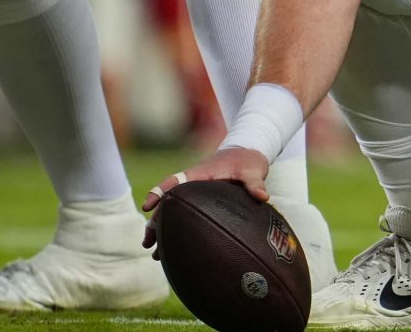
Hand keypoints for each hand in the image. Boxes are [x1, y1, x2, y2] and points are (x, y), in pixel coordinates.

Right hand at [141, 147, 270, 250]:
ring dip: (161, 231)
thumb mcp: (252, 170)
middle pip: (167, 204)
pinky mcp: (199, 203)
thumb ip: (255, 182)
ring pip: (172, 214)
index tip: (147, 206)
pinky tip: (174, 251)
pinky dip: (176, 232)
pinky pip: (183, 217)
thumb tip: (262, 196)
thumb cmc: (247, 162)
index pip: (173, 182)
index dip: (158, 193)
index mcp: (199, 174)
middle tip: (147, 243)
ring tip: (156, 255)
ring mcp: (193, 195)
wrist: (248, 155)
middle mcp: (191, 185)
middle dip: (155, 223)